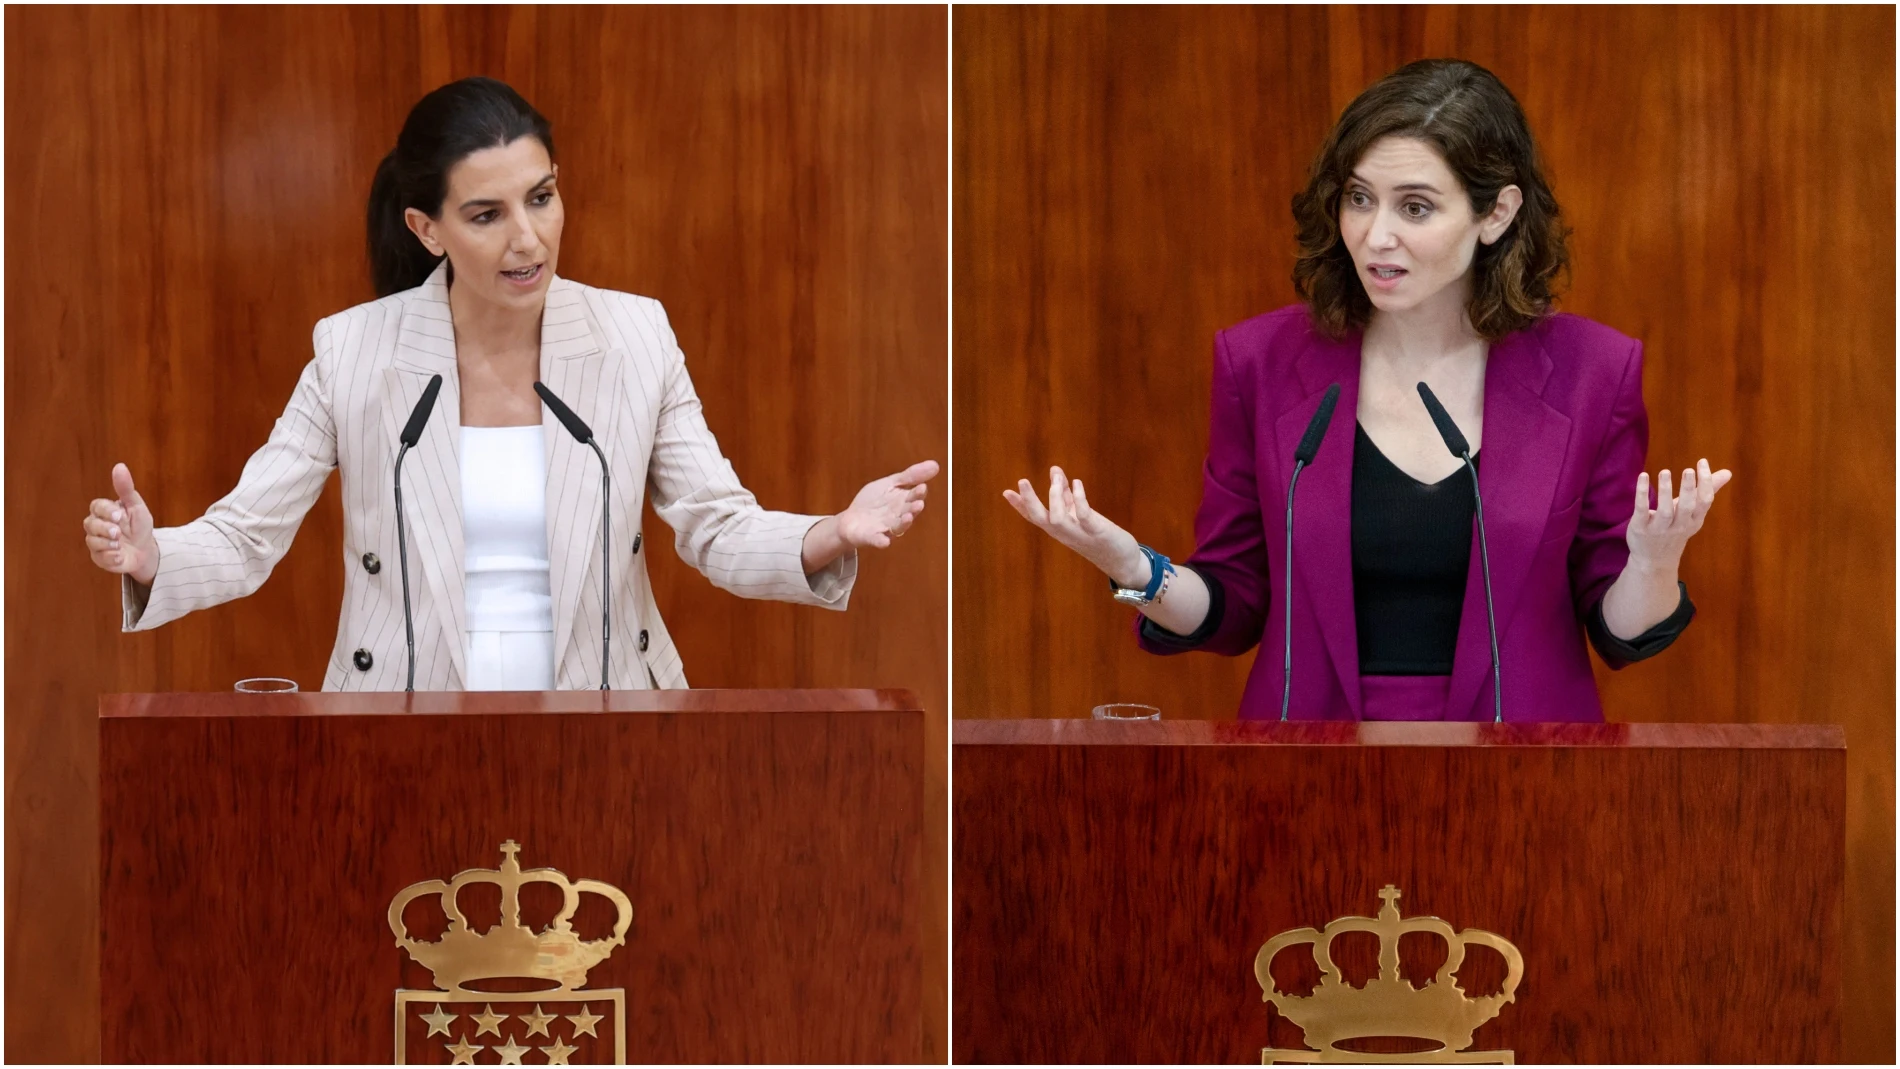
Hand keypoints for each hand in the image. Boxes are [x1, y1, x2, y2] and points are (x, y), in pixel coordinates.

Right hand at [85, 463, 159, 584]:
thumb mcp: (136, 506)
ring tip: (120, 544)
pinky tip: (121, 556)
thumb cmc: (139, 526)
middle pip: (90, 524)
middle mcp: (96, 526)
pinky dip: (112, 557)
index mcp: (104, 511)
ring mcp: (96, 542)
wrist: (146, 550)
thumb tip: (119, 466)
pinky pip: (99, 558)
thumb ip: (126, 488)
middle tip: (118, 533)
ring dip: (108, 544)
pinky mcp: (99, 557)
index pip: (96, 506)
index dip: (106, 511)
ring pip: (92, 541)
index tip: (120, 515)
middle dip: (105, 529)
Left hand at [835, 459, 938, 548]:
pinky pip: (878, 540)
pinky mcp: (872, 537)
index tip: (922, 487)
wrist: (851, 519)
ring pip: (898, 526)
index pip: (914, 496)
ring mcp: (886, 527)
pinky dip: (881, 541)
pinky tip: (884, 542)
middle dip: (913, 508)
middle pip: (908, 511)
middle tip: (918, 504)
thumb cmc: (873, 501)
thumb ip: (911, 475)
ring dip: (904, 523)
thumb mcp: (891, 483)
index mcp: (903, 501)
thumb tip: (935, 464)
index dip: (918, 492)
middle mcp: (898, 516)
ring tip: (908, 517)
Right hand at [1003, 465, 1147, 587]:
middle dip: (1029, 501)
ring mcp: (1079, 534)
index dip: (1020, 505)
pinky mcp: (1097, 533)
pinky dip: (1079, 499)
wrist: (1122, 560)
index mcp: (1058, 529)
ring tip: (1056, 478)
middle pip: (1040, 518)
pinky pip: (1083, 517)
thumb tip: (1055, 471)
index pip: (1034, 517)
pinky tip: (1077, 483)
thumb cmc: (1098, 535)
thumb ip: (1067, 494)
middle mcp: (1064, 534)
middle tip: (1022, 480)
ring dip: (1055, 496)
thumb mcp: (1079, 514)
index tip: (1006, 492)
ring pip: (1057, 519)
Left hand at [1626, 458, 1731, 570]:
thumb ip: (1708, 491)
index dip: (1706, 482)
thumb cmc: (1676, 528)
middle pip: (1687, 507)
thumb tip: (1728, 472)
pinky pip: (1642, 510)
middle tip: (1688, 470)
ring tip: (1665, 472)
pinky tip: (1642, 476)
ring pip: (1665, 510)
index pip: (1705, 501)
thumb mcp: (1693, 513)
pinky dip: (1642, 494)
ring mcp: (1659, 529)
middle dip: (1689, 489)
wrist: (1654, 560)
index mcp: (1695, 520)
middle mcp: (1679, 525)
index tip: (1702, 462)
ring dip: (1665, 491)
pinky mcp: (1640, 528)